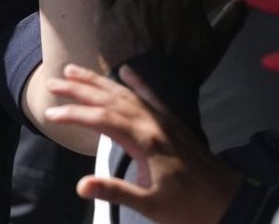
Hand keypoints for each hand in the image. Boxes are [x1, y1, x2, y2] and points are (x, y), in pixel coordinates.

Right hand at [45, 64, 241, 223]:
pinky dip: (137, 82)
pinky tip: (126, 71)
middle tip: (52, 83)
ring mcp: (162, 119)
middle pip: (109, 99)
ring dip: (98, 80)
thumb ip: (114, 191)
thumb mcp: (149, 205)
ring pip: (125, 93)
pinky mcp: (172, 122)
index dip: (73, 114)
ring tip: (74, 70)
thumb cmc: (188, 206)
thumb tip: (81, 186)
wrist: (228, 200)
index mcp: (143, 140)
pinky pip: (151, 95)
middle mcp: (151, 122)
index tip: (51, 114)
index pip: (100, 118)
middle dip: (78, 89)